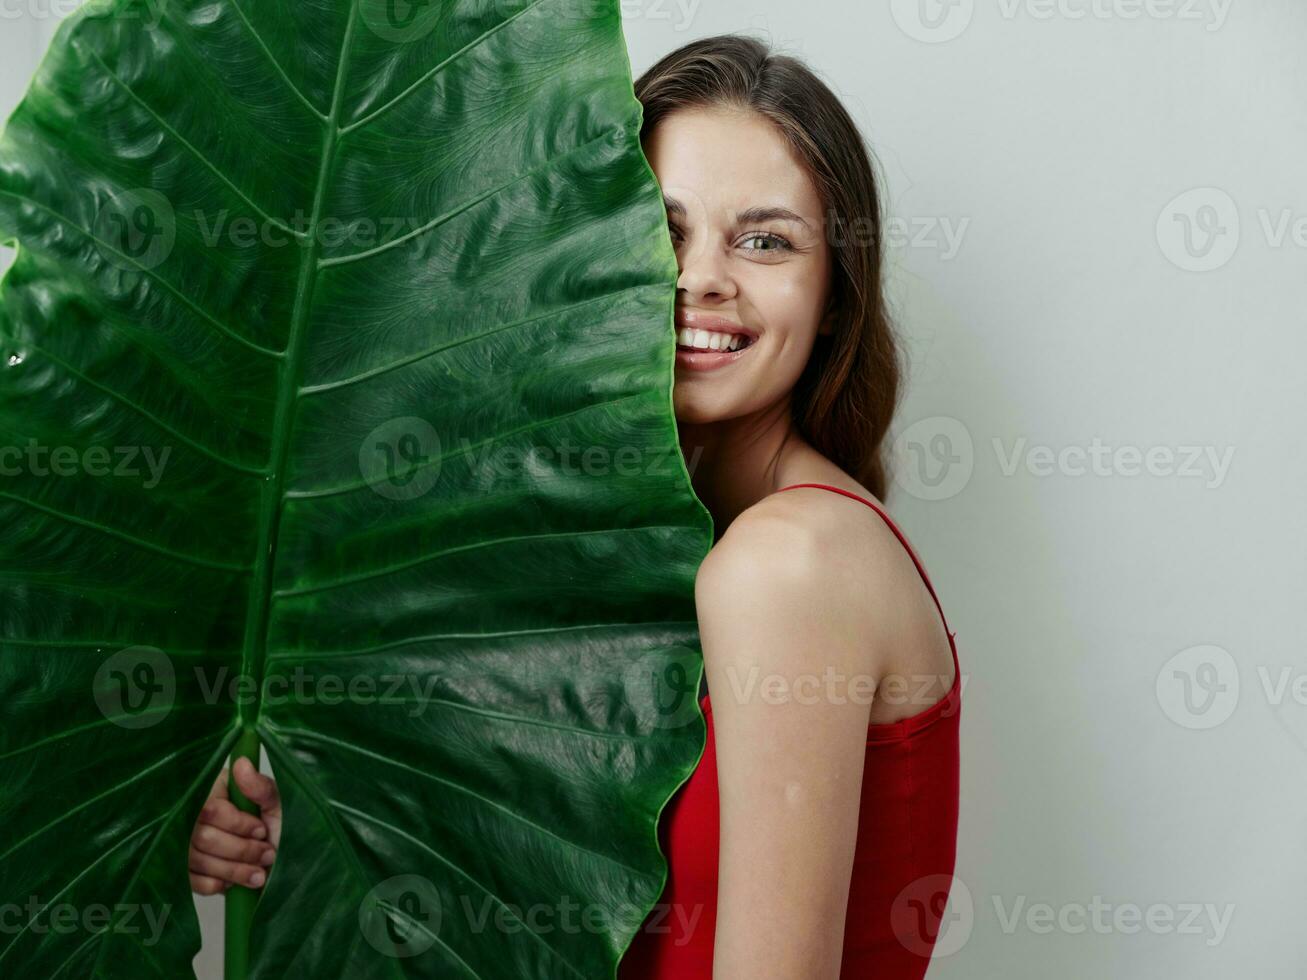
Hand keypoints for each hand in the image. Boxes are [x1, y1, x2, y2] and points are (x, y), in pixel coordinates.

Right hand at [188, 757, 281, 894]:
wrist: (287, 865)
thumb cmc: (284, 830)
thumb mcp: (280, 805)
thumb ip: (262, 787)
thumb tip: (243, 763)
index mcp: (218, 792)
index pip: (210, 809)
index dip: (236, 824)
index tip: (262, 830)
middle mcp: (198, 815)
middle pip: (200, 837)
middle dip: (239, 851)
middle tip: (267, 854)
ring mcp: (189, 843)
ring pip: (195, 860)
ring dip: (232, 871)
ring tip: (259, 874)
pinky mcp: (189, 870)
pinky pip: (190, 881)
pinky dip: (216, 884)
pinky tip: (235, 883)